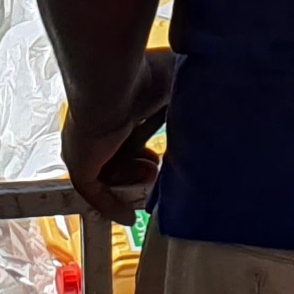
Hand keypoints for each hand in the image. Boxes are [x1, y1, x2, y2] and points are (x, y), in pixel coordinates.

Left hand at [62, 46, 176, 223]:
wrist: (112, 81)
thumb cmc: (144, 74)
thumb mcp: (175, 86)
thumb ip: (188, 100)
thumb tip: (213, 101)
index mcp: (116, 103)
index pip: (127, 134)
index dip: (145, 151)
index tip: (162, 160)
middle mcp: (98, 124)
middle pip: (117, 157)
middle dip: (139, 169)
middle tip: (159, 174)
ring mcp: (85, 145)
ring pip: (108, 175)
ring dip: (131, 185)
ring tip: (153, 181)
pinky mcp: (79, 164)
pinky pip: (94, 193)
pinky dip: (111, 206)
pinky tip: (128, 218)